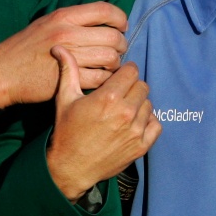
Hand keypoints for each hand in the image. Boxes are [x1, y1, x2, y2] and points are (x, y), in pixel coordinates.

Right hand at [0, 2, 127, 108]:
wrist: (2, 72)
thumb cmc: (24, 47)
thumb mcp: (45, 23)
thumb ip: (72, 20)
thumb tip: (103, 20)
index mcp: (63, 16)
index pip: (105, 10)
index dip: (120, 18)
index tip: (122, 26)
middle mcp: (68, 33)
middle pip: (112, 37)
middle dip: (121, 45)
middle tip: (118, 51)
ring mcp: (70, 56)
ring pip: (110, 58)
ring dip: (115, 64)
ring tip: (110, 66)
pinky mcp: (69, 79)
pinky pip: (101, 78)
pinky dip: (105, 80)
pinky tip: (101, 79)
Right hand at [46, 46, 160, 200]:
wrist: (70, 167)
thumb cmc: (66, 131)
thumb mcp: (64, 98)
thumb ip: (68, 70)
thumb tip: (59, 47)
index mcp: (108, 97)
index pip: (131, 71)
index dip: (124, 72)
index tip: (118, 77)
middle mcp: (126, 112)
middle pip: (142, 86)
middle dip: (132, 87)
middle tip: (120, 95)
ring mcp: (135, 131)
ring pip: (149, 105)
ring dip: (139, 105)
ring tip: (124, 111)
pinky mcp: (141, 146)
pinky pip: (156, 125)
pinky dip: (148, 123)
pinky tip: (133, 124)